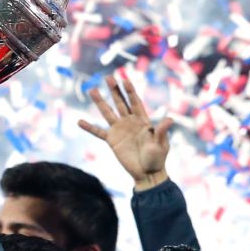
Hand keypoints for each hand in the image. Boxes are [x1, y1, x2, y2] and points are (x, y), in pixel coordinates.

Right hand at [79, 72, 170, 190]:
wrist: (147, 173)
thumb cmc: (157, 159)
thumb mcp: (161, 144)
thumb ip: (162, 131)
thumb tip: (170, 119)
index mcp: (143, 121)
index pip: (135, 102)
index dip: (130, 91)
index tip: (125, 80)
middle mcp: (130, 123)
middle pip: (121, 103)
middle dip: (114, 90)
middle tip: (108, 77)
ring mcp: (120, 131)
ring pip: (108, 113)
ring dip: (100, 102)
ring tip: (92, 90)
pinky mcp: (112, 141)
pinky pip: (98, 132)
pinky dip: (89, 128)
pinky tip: (79, 122)